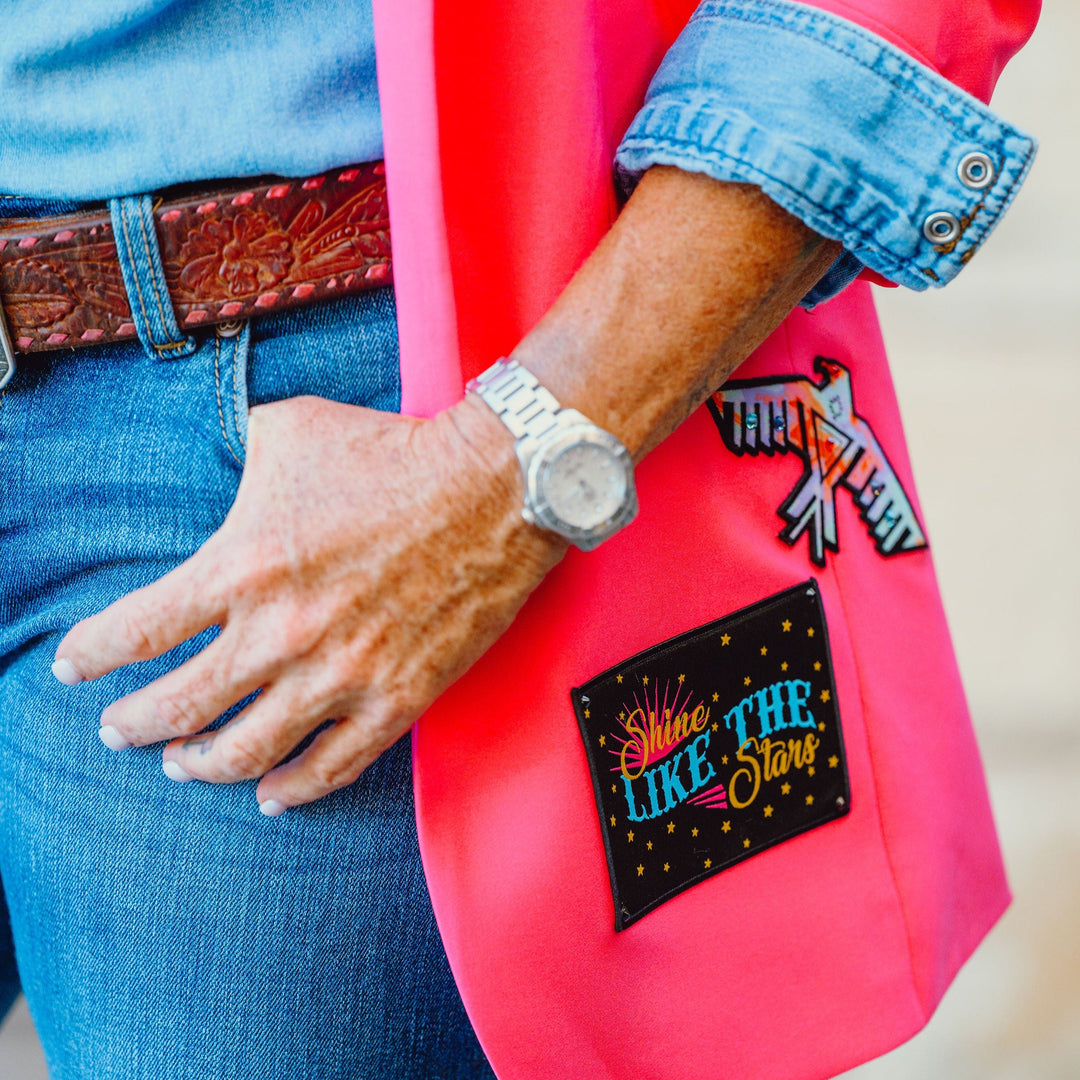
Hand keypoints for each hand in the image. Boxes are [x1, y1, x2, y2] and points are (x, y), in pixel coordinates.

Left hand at [53, 394, 564, 812]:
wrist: (493, 487)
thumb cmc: (392, 453)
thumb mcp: (292, 430)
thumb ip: (240, 465)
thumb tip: (228, 480)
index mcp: (243, 566)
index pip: (137, 632)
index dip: (92, 656)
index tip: (74, 668)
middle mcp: (281, 633)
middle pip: (179, 707)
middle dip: (132, 725)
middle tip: (117, 729)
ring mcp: (340, 675)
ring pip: (246, 752)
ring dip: (201, 765)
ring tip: (182, 765)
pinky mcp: (396, 699)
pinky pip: (332, 767)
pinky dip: (293, 790)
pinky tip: (272, 794)